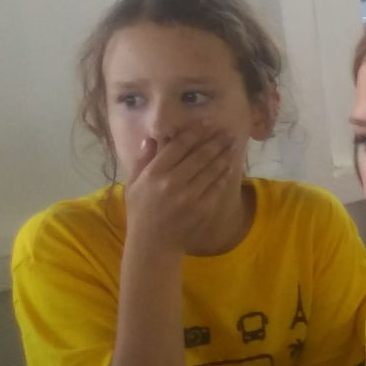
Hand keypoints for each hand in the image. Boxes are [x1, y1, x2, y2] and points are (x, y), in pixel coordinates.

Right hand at [123, 123, 242, 250]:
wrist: (153, 243)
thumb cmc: (141, 211)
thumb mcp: (133, 184)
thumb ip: (142, 160)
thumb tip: (151, 137)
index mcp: (153, 174)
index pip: (178, 146)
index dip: (195, 132)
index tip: (206, 122)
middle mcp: (171, 183)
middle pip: (199, 155)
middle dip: (215, 140)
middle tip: (227, 130)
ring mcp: (188, 196)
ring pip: (211, 169)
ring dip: (224, 153)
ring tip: (232, 143)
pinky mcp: (202, 208)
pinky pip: (216, 186)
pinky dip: (224, 173)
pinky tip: (230, 164)